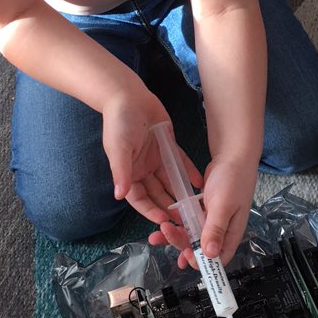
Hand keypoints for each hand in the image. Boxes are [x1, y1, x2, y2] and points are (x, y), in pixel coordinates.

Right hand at [102, 89, 201, 224]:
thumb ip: (121, 172)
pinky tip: (199, 183)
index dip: (150, 210)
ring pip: (170, 181)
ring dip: (180, 193)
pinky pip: (180, 163)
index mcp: (129, 172)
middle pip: (157, 193)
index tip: (163, 221)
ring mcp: (156, 158)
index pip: (140, 199)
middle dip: (169, 207)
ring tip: (194, 207)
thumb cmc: (119, 123)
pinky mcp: (168, 146)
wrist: (128, 96)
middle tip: (183, 221)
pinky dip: (189, 173)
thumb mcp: (118, 149)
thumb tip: (119, 195)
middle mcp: (143, 169)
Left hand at [148, 156, 255, 268]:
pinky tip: (163, 225)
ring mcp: (210, 222)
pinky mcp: (202, 212)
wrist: (232, 156)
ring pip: (191, 236)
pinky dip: (176, 225)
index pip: (217, 259)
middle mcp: (220, 231)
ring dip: (175, 237)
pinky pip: (188, 223)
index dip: (201, 261)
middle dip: (181, 246)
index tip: (185, 255)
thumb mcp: (223, 205)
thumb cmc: (233, 180)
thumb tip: (210, 255)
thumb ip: (216, 229)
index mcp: (230, 234)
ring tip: (155, 236)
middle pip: (200, 249)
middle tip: (165, 235)